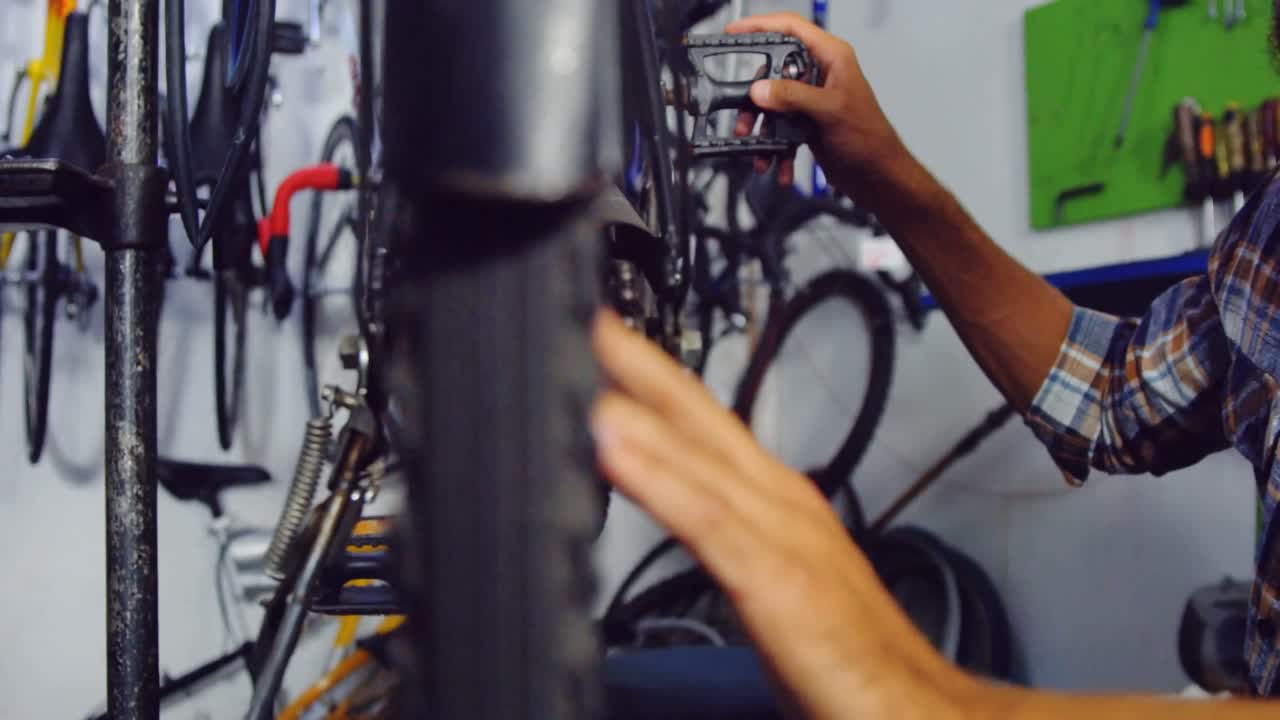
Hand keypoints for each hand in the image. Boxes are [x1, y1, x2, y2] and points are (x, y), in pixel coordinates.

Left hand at [590, 309, 980, 719]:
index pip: (706, 425)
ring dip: (641, 406)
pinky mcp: (779, 581)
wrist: (919, 709)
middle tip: (590, 320)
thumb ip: (727, 539)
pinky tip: (613, 449)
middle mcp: (781, 504)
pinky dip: (660, 479)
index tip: (604, 339)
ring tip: (593, 358)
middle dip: (644, 366)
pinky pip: (707, 522)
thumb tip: (678, 513)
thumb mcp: (774, 580)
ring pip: (699, 458)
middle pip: (702, 421)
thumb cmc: (848, 651)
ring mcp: (782, 536)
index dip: (654, 378)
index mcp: (778, 502)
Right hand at [726, 13, 912, 202]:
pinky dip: (775, 147)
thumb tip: (760, 89)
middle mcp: (820, 74)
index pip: (791, 28)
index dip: (761, 25)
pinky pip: (781, 128)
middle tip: (744, 112)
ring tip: (758, 148)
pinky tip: (777, 164)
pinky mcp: (807, 122)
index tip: (735, 31)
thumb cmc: (870, 139)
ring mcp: (812, 99)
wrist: (878, 176)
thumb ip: (793, 96)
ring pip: (773, 104)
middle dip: (755, 95)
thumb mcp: (830, 111)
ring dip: (762, 128)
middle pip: (774, 71)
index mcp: (832, 58)